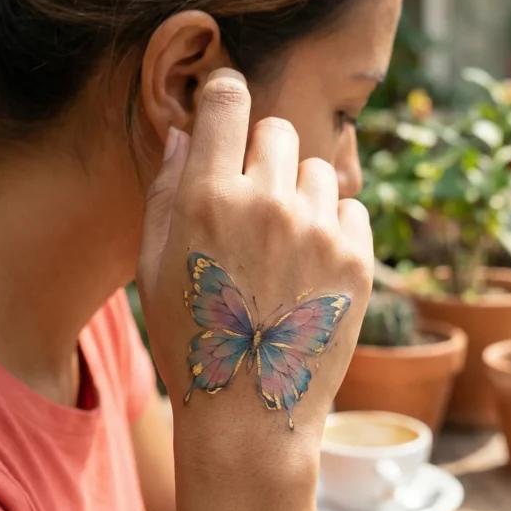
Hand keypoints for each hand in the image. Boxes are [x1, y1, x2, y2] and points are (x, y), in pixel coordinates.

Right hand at [138, 68, 372, 441]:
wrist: (249, 415)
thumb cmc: (190, 342)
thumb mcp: (153, 268)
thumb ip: (167, 190)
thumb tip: (188, 131)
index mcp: (207, 199)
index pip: (227, 98)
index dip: (225, 95)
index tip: (227, 107)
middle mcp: (267, 204)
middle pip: (277, 130)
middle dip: (262, 157)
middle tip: (252, 206)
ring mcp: (317, 231)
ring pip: (317, 170)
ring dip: (299, 195)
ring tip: (281, 249)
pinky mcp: (357, 260)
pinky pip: (350, 208)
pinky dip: (333, 227)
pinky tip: (309, 268)